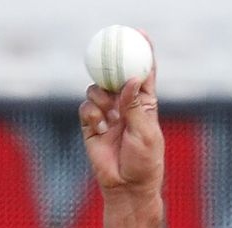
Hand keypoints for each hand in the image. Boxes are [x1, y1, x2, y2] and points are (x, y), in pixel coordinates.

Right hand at [79, 32, 162, 202]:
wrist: (126, 188)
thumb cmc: (144, 163)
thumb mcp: (145, 132)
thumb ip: (136, 106)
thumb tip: (132, 78)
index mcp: (145, 105)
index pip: (144, 74)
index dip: (143, 54)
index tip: (140, 35)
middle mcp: (126, 107)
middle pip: (116, 76)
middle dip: (112, 68)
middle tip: (110, 61)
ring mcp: (107, 115)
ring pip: (97, 90)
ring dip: (101, 96)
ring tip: (109, 114)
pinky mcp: (91, 126)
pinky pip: (86, 108)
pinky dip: (91, 113)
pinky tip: (100, 126)